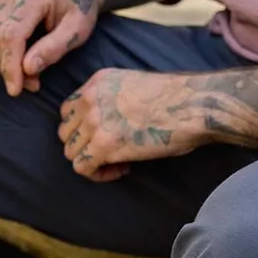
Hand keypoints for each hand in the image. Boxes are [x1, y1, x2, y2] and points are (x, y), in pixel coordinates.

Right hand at [0, 0, 101, 96]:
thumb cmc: (80, 9)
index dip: (10, 66)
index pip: (11, 34)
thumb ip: (53, 49)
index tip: (15, 90)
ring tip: (23, 71)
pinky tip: (12, 57)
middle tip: (31, 83)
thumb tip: (27, 69)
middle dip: (5, 66)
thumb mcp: (77, 31)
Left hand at [58, 69, 206, 181]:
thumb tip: (107, 125)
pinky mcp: (104, 145)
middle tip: (110, 153)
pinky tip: (121, 169)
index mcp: (97, 82)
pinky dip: (98, 174)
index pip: (69, 110)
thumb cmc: (175, 99)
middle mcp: (90, 99)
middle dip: (84, 146)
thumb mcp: (132, 86)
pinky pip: (83, 168)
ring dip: (92, 162)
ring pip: (71, 152)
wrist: (191, 106)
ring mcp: (94, 122)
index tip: (105, 136)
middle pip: (66, 133)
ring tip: (117, 163)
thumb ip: (111, 99)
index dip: (83, 128)